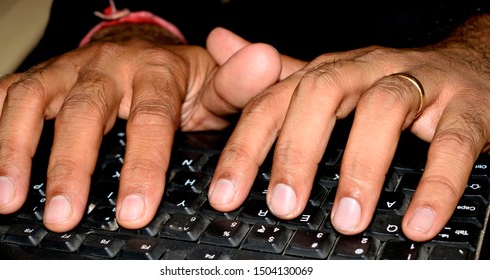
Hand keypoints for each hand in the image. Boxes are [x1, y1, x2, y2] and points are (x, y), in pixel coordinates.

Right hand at [0, 26, 283, 231]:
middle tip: (63, 215)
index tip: (135, 211)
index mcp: (155, 74)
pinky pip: (0, 97)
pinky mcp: (36, 79)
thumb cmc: (175, 78)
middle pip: (83, 113)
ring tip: (6, 198)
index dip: (142, 166)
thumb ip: (236, 84)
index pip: (150, 120)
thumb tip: (265, 61)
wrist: (140, 51)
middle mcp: (105, 70)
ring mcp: (65, 72)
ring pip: (30, 102)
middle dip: (70, 166)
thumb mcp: (214, 83)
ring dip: (13, 150)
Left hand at [208, 14, 489, 241]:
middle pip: (320, 95)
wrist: (469, 62)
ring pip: (383, 111)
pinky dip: (436, 184)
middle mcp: (366, 71)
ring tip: (347, 219)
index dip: (245, 147)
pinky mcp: (466, 108)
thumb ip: (277, 73)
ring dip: (361, 168)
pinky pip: (451, 142)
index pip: (273, 101)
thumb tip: (219, 45)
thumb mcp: (328, 76)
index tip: (225, 194)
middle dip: (296, 152)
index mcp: (327, 72)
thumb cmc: (387, 80)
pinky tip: (418, 220)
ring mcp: (419, 84)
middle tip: (283, 205)